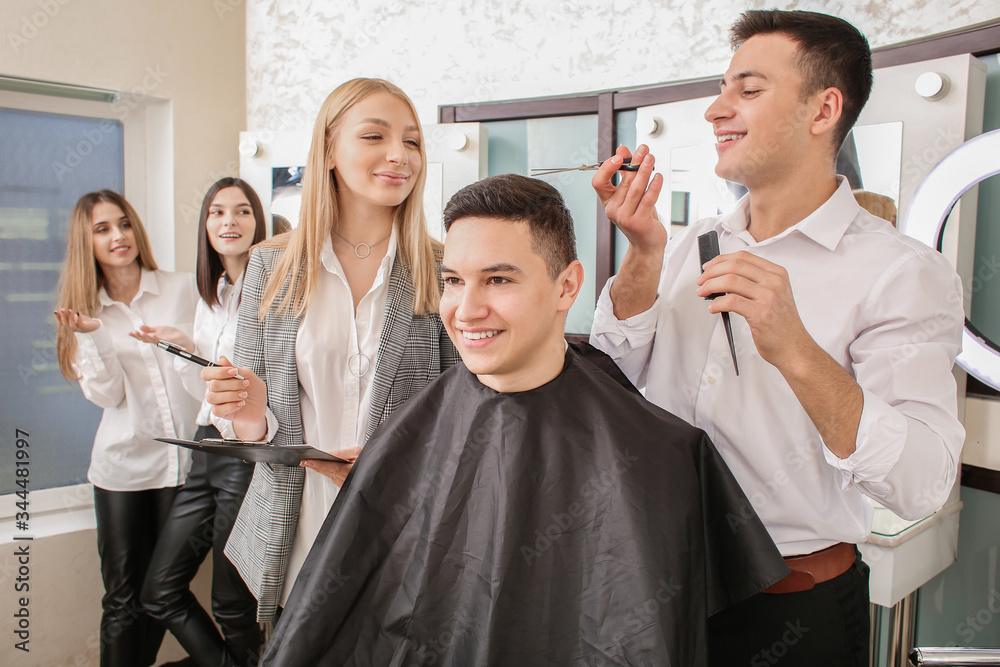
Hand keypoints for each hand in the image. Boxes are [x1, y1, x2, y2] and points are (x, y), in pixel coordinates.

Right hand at [54, 308, 99, 332]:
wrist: (94, 326)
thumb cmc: (83, 321)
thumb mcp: (75, 317)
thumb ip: (68, 314)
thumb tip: (60, 310)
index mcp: (69, 326)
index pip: (61, 322)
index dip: (58, 317)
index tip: (55, 311)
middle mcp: (72, 328)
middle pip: (65, 324)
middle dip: (63, 316)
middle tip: (62, 309)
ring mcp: (78, 329)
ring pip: (72, 325)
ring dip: (70, 317)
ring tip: (70, 310)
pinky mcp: (84, 327)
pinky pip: (80, 324)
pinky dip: (79, 318)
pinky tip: (78, 312)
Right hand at [128, 324, 193, 351]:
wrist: (183, 338)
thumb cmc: (171, 334)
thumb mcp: (159, 330)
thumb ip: (150, 329)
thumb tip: (140, 327)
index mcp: (154, 338)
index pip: (143, 337)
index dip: (136, 335)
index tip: (129, 333)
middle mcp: (157, 341)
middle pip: (146, 339)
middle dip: (139, 336)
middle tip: (133, 332)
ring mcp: (163, 342)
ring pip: (153, 340)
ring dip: (147, 337)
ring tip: (141, 333)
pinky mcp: (169, 342)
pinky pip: (163, 341)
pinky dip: (158, 338)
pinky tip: (154, 335)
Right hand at [202, 356, 267, 439]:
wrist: (261, 405)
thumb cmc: (254, 389)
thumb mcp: (250, 376)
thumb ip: (236, 368)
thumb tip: (221, 359)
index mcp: (220, 378)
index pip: (206, 373)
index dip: (218, 372)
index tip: (234, 372)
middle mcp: (215, 389)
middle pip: (212, 385)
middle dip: (232, 384)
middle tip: (245, 384)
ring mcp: (217, 401)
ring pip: (212, 398)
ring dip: (231, 395)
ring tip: (244, 395)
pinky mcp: (221, 413)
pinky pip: (217, 410)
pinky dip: (231, 406)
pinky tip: (241, 403)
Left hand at [301, 446, 362, 486]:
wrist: (375, 477)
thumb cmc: (368, 464)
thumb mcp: (358, 453)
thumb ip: (342, 453)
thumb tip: (329, 454)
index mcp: (349, 470)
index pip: (330, 467)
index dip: (318, 464)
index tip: (308, 461)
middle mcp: (344, 479)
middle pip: (326, 471)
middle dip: (313, 465)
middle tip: (302, 460)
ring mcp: (342, 483)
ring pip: (327, 474)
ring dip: (318, 468)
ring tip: (307, 462)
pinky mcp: (342, 485)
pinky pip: (331, 477)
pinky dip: (325, 471)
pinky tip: (319, 466)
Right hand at [591, 144, 666, 255]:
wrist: (647, 244)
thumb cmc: (640, 218)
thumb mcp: (632, 194)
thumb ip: (627, 172)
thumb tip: (623, 149)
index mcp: (608, 202)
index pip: (598, 183)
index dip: (607, 168)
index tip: (619, 156)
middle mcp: (613, 210)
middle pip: (622, 182)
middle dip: (634, 163)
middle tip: (644, 151)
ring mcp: (625, 217)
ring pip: (635, 189)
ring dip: (644, 171)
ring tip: (651, 159)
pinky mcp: (639, 222)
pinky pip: (647, 200)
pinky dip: (654, 186)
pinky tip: (658, 177)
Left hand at [696, 251, 815, 370]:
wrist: (794, 348)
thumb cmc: (781, 324)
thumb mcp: (774, 295)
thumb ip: (754, 282)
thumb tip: (723, 276)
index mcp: (777, 274)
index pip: (744, 257)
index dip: (721, 260)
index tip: (709, 267)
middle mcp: (774, 282)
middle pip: (735, 266)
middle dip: (712, 272)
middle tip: (701, 280)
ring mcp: (768, 297)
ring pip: (730, 281)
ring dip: (710, 286)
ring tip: (703, 292)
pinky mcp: (760, 314)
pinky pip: (731, 301)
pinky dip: (717, 303)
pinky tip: (713, 308)